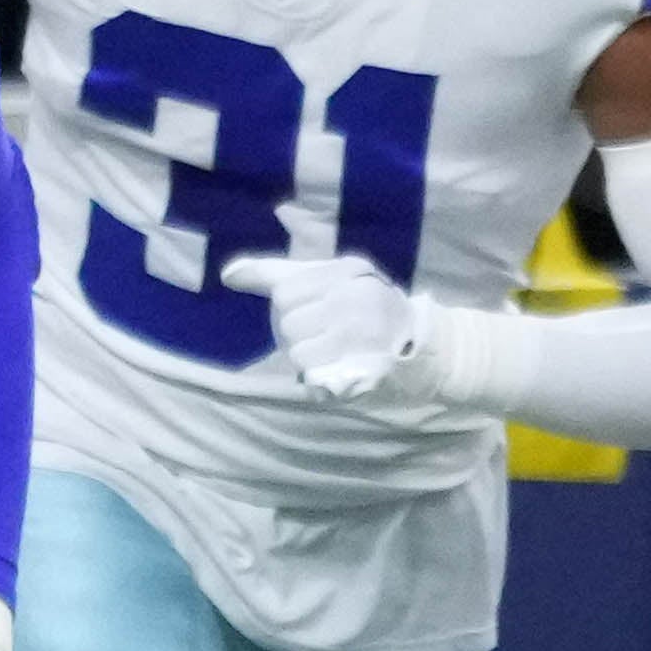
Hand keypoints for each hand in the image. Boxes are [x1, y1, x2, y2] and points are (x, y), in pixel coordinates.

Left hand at [255, 246, 439, 395]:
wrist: (421, 347)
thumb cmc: (365, 306)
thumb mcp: (330, 277)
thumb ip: (279, 274)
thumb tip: (229, 274)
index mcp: (347, 273)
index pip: (285, 292)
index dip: (293, 307)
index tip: (317, 309)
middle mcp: (355, 301)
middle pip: (289, 323)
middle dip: (301, 332)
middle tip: (328, 333)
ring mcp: (362, 337)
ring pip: (298, 352)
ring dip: (309, 357)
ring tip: (334, 351)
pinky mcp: (363, 371)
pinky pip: (315, 376)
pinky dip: (319, 377)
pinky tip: (338, 368)